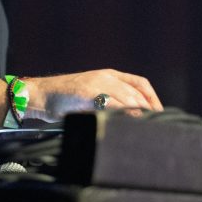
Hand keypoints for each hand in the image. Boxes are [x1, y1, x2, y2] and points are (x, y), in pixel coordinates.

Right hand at [23, 69, 162, 121]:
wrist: (40, 95)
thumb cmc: (65, 99)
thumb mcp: (91, 94)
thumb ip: (110, 99)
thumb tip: (132, 116)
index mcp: (109, 74)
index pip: (140, 83)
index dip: (153, 99)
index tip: (160, 114)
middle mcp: (105, 76)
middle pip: (136, 93)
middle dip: (148, 110)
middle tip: (157, 126)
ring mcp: (96, 84)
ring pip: (127, 98)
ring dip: (139, 113)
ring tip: (146, 128)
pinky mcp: (87, 94)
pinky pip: (111, 104)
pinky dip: (123, 114)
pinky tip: (128, 124)